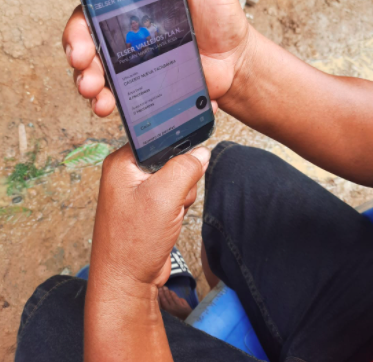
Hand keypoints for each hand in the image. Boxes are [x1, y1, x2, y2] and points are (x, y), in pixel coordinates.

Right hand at [38, 0, 250, 116]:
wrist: (236, 64)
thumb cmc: (223, 18)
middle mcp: (125, 24)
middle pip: (84, 27)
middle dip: (74, 41)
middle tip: (80, 55)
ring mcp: (129, 55)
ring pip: (92, 62)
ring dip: (83, 75)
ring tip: (91, 87)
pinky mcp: (138, 83)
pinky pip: (112, 90)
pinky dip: (104, 99)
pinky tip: (105, 105)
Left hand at [90, 143, 209, 291]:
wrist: (127, 283)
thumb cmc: (133, 242)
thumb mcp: (164, 196)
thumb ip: (185, 168)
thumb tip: (201, 152)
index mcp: (121, 162)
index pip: (157, 138)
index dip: (177, 145)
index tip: (190, 154)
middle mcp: (127, 174)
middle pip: (170, 158)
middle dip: (180, 178)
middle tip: (172, 196)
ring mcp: (138, 192)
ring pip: (176, 177)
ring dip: (181, 195)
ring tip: (169, 212)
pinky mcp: (148, 207)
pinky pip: (174, 195)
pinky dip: (178, 206)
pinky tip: (170, 220)